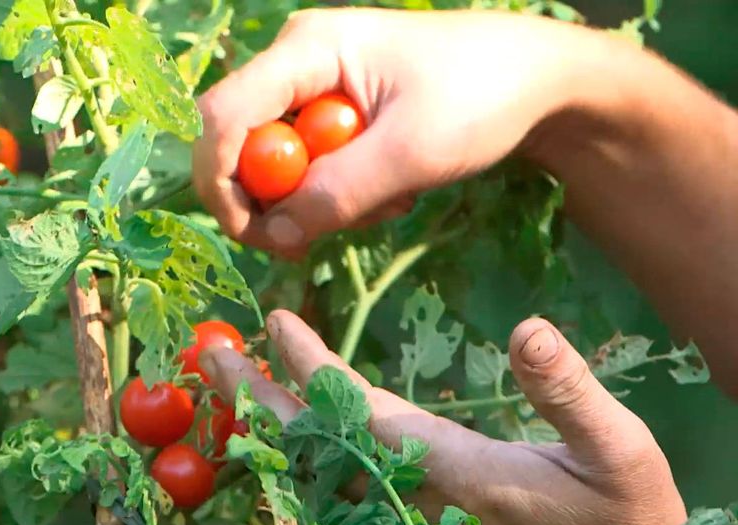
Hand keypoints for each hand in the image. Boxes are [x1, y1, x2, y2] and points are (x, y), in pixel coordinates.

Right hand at [192, 8, 606, 254]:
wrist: (537, 80)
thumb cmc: (481, 96)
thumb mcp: (412, 152)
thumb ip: (339, 192)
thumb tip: (275, 232)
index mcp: (306, 50)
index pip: (223, 116)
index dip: (221, 181)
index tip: (256, 235)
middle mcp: (293, 64)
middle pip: (238, 146)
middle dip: (274, 201)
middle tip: (319, 238)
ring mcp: (309, 89)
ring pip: (273, 168)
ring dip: (317, 203)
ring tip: (384, 203)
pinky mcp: (327, 116)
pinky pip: (305, 170)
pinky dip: (336, 196)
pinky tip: (386, 192)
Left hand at [198, 310, 685, 524]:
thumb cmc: (624, 521)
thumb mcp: (621, 452)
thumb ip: (571, 393)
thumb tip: (529, 330)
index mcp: (454, 472)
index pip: (361, 414)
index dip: (313, 368)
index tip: (273, 322)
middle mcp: (412, 501)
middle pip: (313, 448)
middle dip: (256, 398)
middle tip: (209, 353)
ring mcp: (405, 522)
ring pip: (314, 474)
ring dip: (267, 426)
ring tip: (227, 383)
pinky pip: (332, 493)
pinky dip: (295, 458)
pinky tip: (277, 431)